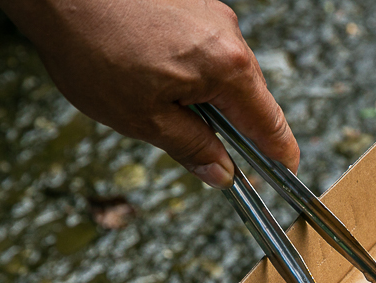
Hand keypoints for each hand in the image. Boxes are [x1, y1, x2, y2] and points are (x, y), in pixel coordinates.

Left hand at [0, 0, 299, 187]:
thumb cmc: (91, 47)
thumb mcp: (143, 118)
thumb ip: (191, 147)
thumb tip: (220, 171)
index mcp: (226, 68)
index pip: (270, 123)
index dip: (278, 154)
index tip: (284, 172)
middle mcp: (227, 35)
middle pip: (248, 96)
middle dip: (229, 126)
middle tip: (202, 150)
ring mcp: (210, 12)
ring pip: (222, 70)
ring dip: (202, 94)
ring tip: (153, 99)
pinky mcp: (190, 0)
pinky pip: (202, 45)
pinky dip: (187, 66)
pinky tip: (148, 70)